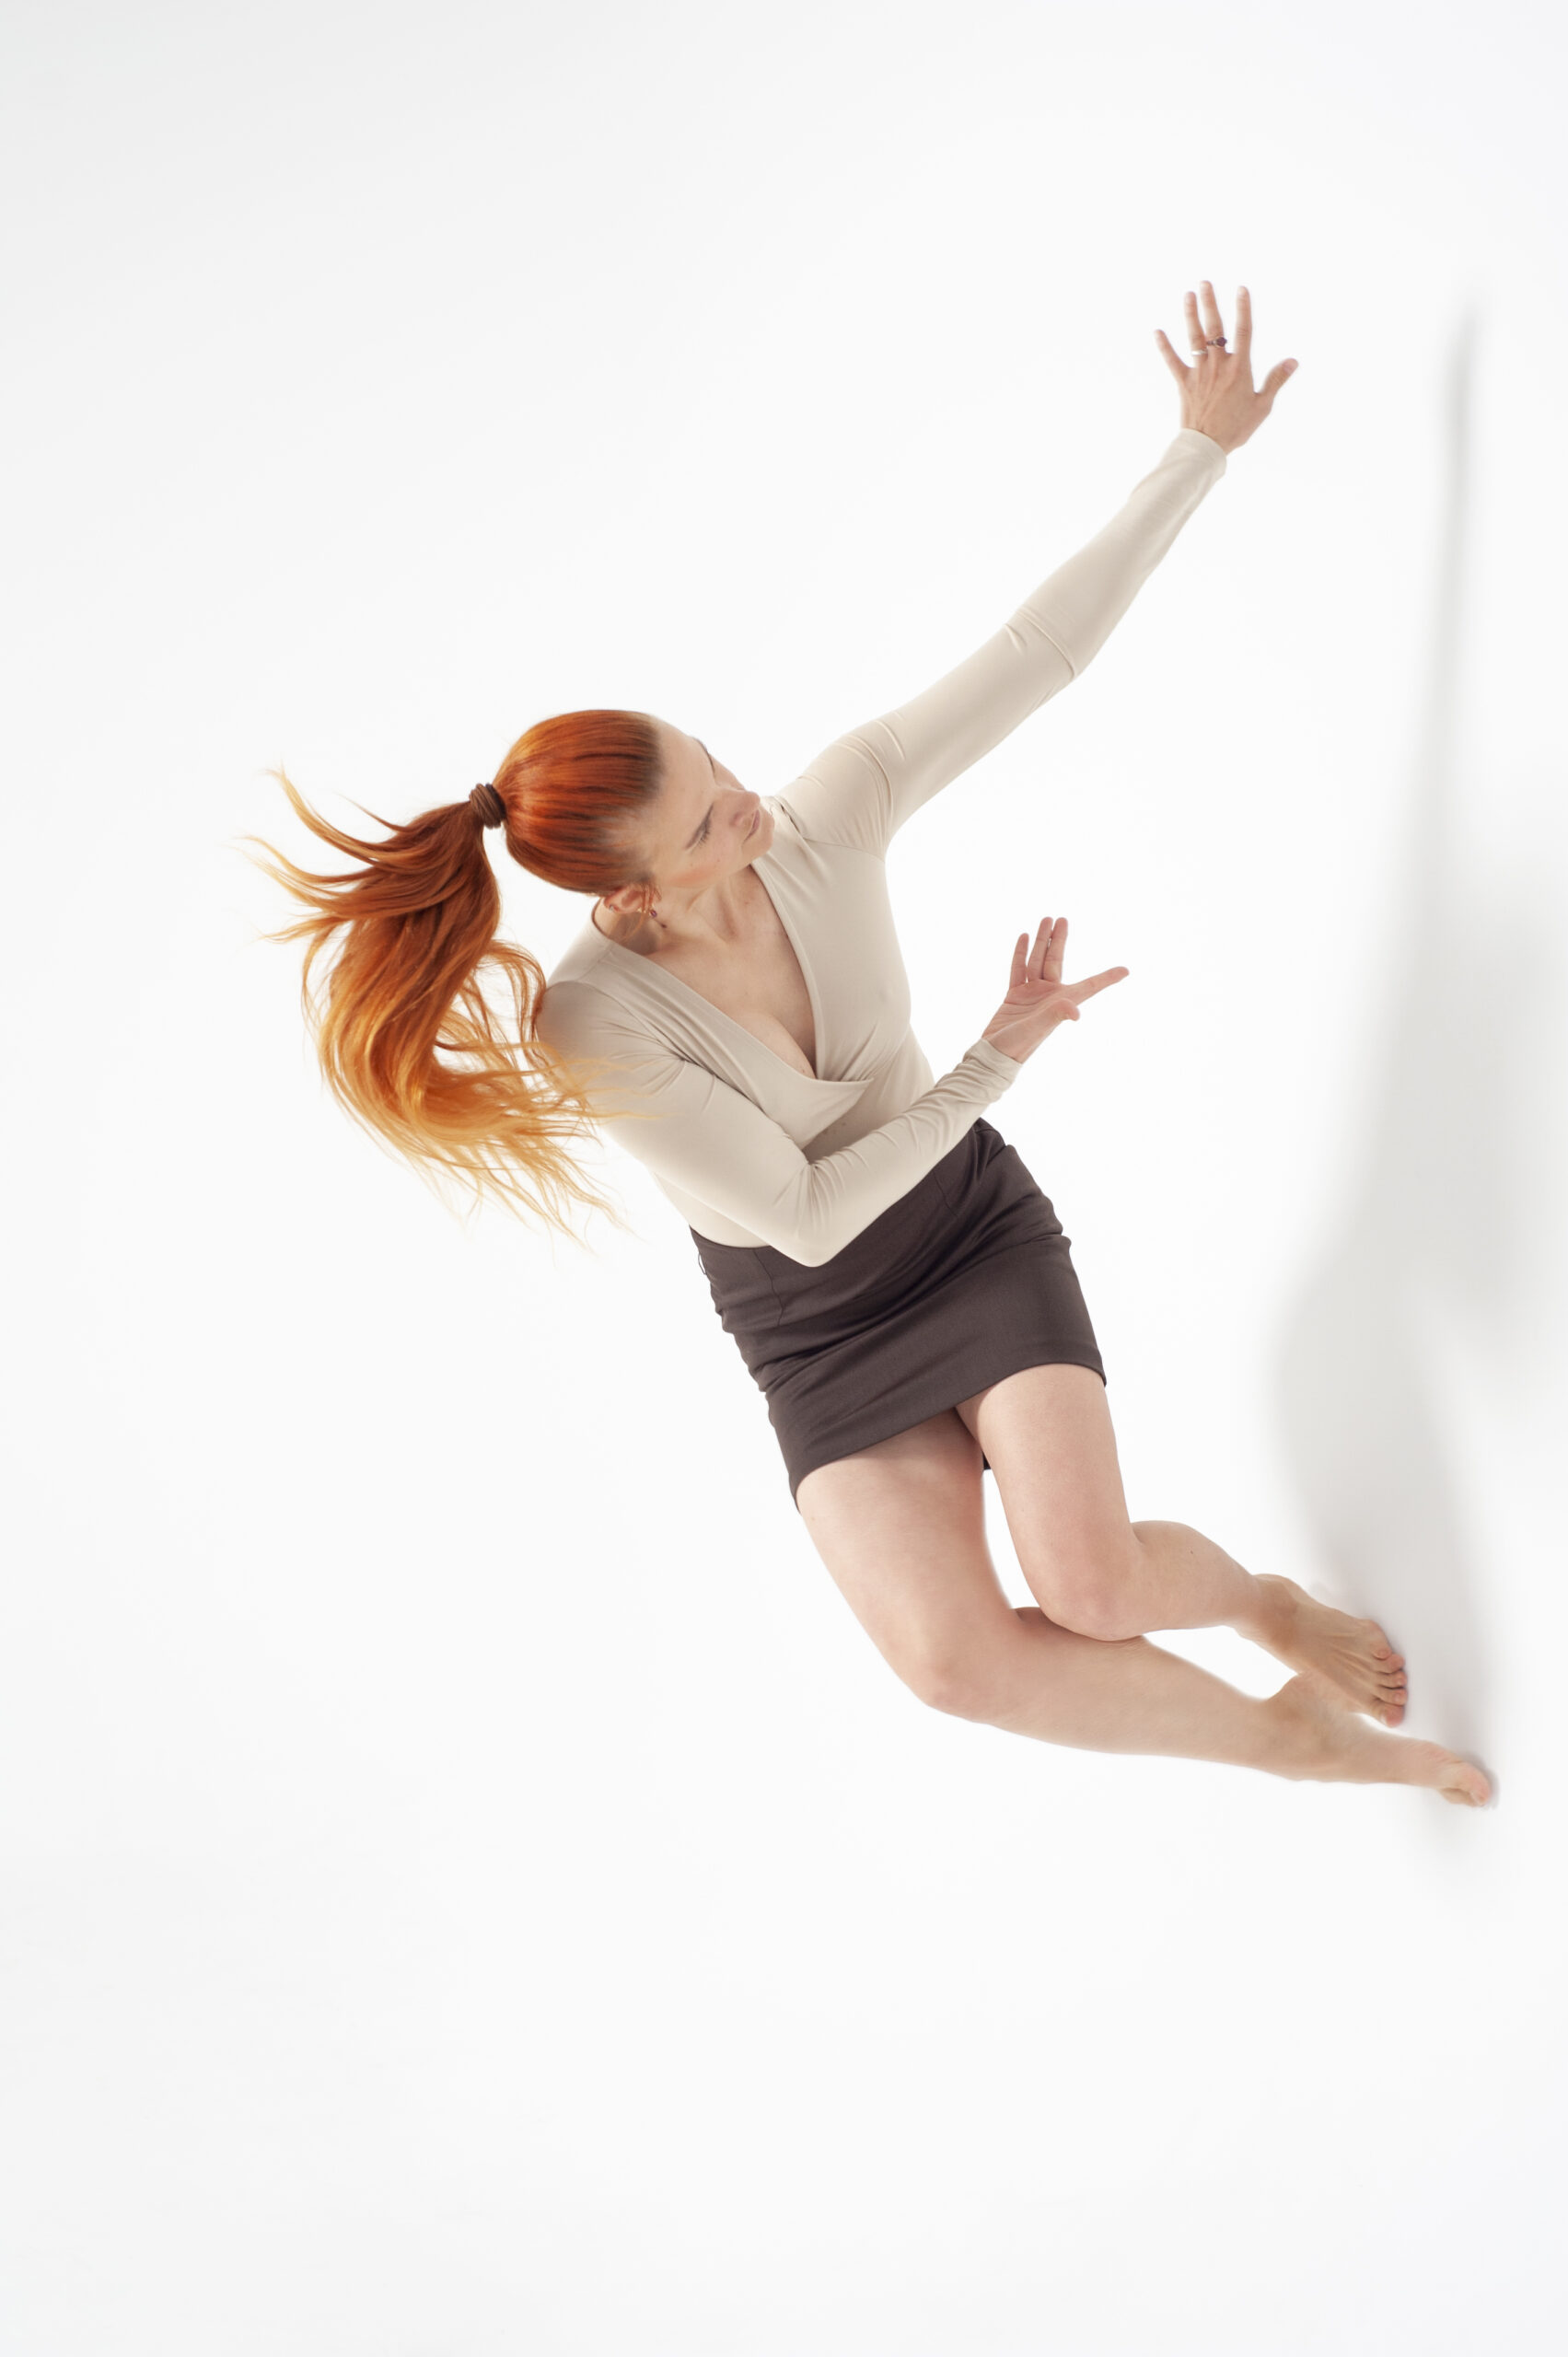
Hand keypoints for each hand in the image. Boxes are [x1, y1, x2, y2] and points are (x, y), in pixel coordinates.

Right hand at [981, 916, 1128, 1065]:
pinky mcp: (1015, 996)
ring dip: (1041, 941)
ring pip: (1037, 961)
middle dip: (1059, 940)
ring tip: (1045, 920)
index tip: (1126, 970)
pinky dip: (1021, 953)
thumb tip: (1075, 1011)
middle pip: (1056, 961)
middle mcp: (1049, 996)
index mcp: (1061, 1002)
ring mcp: (1031, 994)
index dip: (1107, 978)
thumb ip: (1054, 1015)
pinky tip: (1024, 937)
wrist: (993, 1055)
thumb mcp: (1037, 1029)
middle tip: (1062, 919)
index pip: (1090, 986)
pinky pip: (1019, 969)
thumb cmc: (1017, 1046)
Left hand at [1153, 282, 1298, 454]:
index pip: (1244, 331)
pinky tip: (1157, 331)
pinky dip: (1164, 347)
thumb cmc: (1237, 428)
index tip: (1242, 288)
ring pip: (1194, 339)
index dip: (1243, 308)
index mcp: (1239, 369)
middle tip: (1205, 282)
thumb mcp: (1262, 406)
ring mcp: (1199, 373)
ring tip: (1188, 295)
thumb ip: (1276, 380)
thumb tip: (1293, 361)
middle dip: (1210, 303)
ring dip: (1190, 315)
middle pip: (1215, 328)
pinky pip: (1173, 362)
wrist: (1207, 447)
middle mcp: (1218, 366)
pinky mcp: (1184, 384)